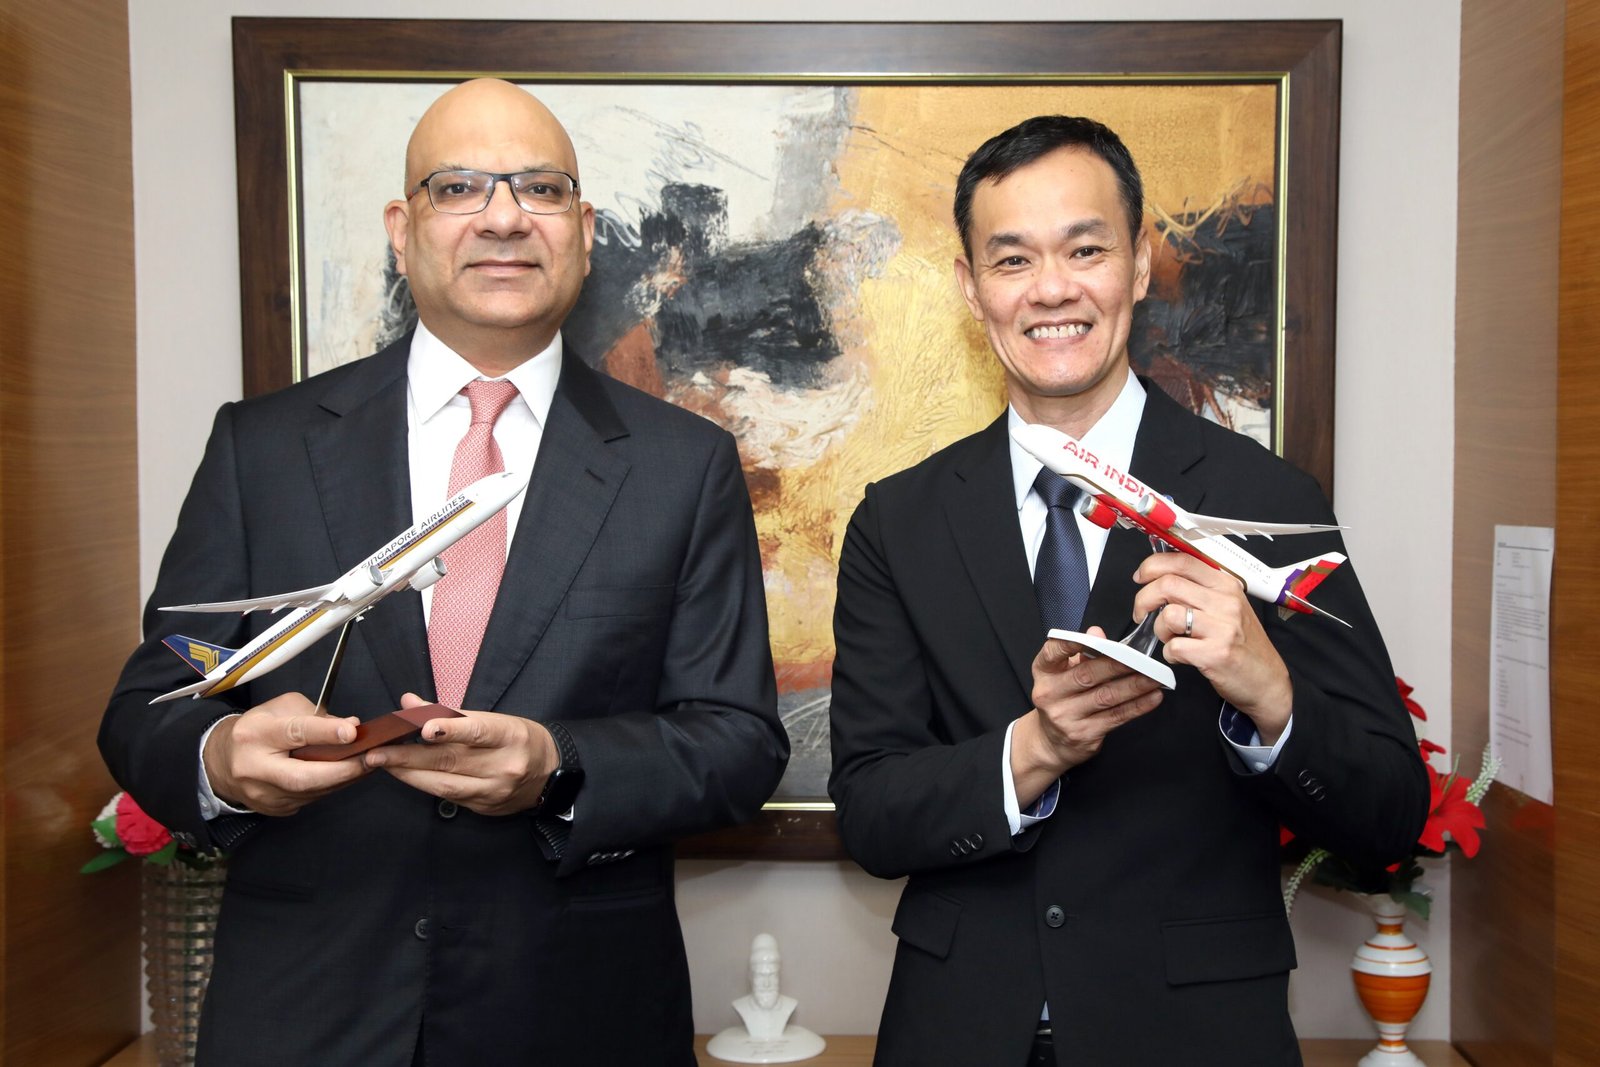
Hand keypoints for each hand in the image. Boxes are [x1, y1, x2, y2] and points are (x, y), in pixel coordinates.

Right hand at [202, 692, 368, 815]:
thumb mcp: (281, 708)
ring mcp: (263, 795)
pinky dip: (332, 786)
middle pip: (303, 777)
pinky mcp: (274, 809)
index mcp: (254, 734)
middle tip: (371, 758)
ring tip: (368, 764)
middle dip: (342, 770)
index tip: (352, 732)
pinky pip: (310, 799)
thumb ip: (315, 716)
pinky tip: (347, 775)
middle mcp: (255, 769)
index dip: (325, 733)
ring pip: (312, 791)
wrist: (222, 761)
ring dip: (343, 779)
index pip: (293, 733)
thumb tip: (351, 727)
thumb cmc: (258, 728)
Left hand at [363, 693, 558, 815]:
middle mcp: (503, 766)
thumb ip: (449, 713)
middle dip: (408, 757)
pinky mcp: (484, 808)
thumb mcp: (494, 719)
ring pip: (444, 785)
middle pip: (451, 762)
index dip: (450, 730)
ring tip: (382, 765)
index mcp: (510, 736)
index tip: (423, 729)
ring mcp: (493, 791)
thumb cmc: (519, 740)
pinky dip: (424, 785)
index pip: (478, 732)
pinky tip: (407, 776)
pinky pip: (449, 797)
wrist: (551, 775)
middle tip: (377, 752)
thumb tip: (409, 702)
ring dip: (409, 775)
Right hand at [1011, 628, 1165, 803]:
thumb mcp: (1063, 674)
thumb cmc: (1062, 700)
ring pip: (1105, 697)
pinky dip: (1138, 706)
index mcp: (1044, 672)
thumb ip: (1080, 652)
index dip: (1072, 643)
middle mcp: (1049, 694)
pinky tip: (1152, 697)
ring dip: (1134, 686)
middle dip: (1119, 665)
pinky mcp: (1084, 734)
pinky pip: (1116, 716)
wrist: (1051, 742)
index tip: (1097, 637)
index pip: (1053, 653)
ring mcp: (1065, 717)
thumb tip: (1097, 633)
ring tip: (1155, 678)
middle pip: (1087, 675)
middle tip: (1142, 660)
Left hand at [1132, 551, 1292, 741]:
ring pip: (1169, 615)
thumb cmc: (1244, 644)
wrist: (1267, 680)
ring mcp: (1222, 628)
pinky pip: (1173, 647)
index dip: (1153, 565)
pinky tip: (1182, 656)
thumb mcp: (1228, 607)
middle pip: (1168, 584)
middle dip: (1143, 599)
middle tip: (1142, 613)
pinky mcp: (1216, 654)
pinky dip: (1169, 653)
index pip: (1182, 560)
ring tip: (1171, 638)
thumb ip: (1199, 590)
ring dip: (1160, 629)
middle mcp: (1226, 602)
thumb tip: (1160, 577)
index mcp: (1226, 585)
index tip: (1141, 577)